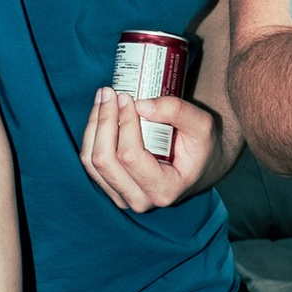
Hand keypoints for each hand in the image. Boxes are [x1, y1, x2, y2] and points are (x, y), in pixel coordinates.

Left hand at [81, 84, 218, 210]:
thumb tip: (140, 105)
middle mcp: (140, 200)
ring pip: (91, 161)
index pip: (130, 156)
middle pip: (105, 161)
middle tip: (109, 92)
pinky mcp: (111, 188)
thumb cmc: (201, 146)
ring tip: (103, 97)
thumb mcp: (201, 125)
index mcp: (164, 189)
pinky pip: (90, 162)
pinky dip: (91, 134)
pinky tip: (100, 113)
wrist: (199, 165)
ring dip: (94, 126)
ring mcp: (122, 197)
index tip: (125, 96)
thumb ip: (176, 111)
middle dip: (103, 121)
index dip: (124, 123)